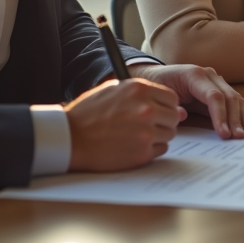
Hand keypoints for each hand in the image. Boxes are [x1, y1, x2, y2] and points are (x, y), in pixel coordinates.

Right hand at [65, 78, 184, 171]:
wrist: (69, 138)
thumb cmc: (88, 113)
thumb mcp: (113, 89)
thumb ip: (142, 93)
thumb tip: (171, 104)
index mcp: (140, 90)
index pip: (172, 98)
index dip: (166, 106)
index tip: (159, 111)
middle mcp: (146, 109)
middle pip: (174, 117)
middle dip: (164, 121)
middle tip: (149, 125)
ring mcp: (145, 133)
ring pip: (169, 134)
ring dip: (158, 135)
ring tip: (138, 135)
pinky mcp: (142, 153)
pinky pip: (160, 150)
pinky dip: (151, 149)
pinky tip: (135, 145)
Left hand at [131, 64, 243, 139]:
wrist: (155, 76)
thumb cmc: (156, 86)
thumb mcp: (159, 96)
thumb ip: (172, 106)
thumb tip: (184, 115)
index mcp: (194, 75)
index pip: (214, 96)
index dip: (220, 116)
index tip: (224, 134)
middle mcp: (209, 75)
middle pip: (229, 97)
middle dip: (235, 119)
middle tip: (238, 137)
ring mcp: (216, 80)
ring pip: (235, 98)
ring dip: (242, 118)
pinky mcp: (219, 89)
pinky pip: (234, 101)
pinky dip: (241, 115)